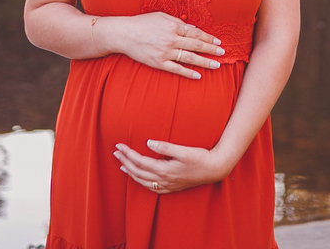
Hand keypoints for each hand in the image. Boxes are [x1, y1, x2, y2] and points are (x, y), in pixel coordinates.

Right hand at [110, 12, 223, 78]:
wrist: (124, 34)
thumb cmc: (143, 23)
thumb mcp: (161, 16)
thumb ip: (178, 22)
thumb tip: (193, 29)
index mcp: (173, 25)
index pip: (196, 32)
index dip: (209, 37)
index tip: (218, 41)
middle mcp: (171, 39)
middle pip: (197, 45)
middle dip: (212, 49)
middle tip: (223, 52)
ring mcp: (165, 51)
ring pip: (190, 57)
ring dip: (205, 62)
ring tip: (217, 65)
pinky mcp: (159, 62)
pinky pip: (177, 69)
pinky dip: (188, 72)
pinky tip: (198, 75)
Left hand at [114, 139, 232, 193]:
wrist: (214, 169)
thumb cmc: (200, 158)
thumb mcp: (183, 150)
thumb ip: (165, 147)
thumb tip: (148, 142)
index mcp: (164, 170)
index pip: (140, 161)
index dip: (128, 153)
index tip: (119, 145)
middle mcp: (163, 180)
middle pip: (138, 172)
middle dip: (125, 161)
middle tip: (115, 152)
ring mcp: (167, 186)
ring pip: (142, 181)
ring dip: (130, 173)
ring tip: (122, 165)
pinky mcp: (171, 188)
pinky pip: (151, 188)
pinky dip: (141, 182)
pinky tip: (139, 178)